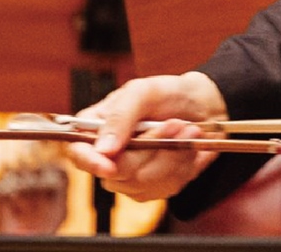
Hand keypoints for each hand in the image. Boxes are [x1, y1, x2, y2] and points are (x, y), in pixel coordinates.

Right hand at [62, 72, 224, 200]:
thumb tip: (102, 150)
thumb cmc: (168, 93)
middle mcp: (108, 154)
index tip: (108, 164)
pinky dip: (182, 164)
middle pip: (114, 172)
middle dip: (151, 148)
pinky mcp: (152, 187)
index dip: (88, 161)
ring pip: (142, 182)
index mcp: (96, 126)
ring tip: (187, 130)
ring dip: (171, 154)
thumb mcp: (143, 92)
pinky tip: (187, 146)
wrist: (204, 106)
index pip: (76, 151)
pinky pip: (164, 187)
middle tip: (175, 124)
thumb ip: (120, 116)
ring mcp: (129, 174)